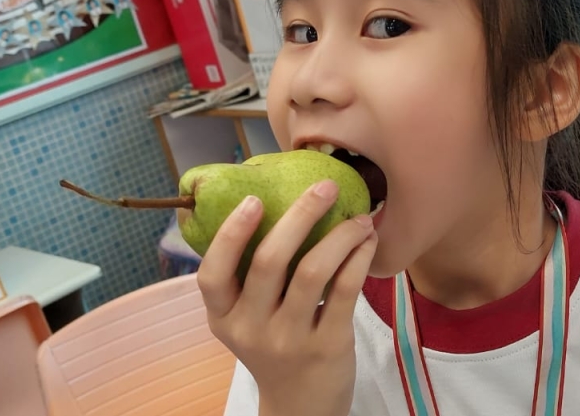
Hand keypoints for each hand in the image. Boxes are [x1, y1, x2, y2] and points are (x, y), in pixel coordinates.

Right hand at [197, 179, 377, 415]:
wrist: (302, 406)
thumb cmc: (275, 346)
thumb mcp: (248, 320)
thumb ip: (251, 278)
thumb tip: (276, 201)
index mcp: (223, 317)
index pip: (212, 275)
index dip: (230, 234)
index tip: (253, 200)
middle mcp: (251, 329)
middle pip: (269, 261)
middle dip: (299, 215)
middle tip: (324, 186)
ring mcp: (289, 340)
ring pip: (313, 271)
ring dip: (340, 235)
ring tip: (359, 217)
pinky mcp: (328, 346)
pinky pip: (344, 291)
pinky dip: (358, 258)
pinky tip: (367, 241)